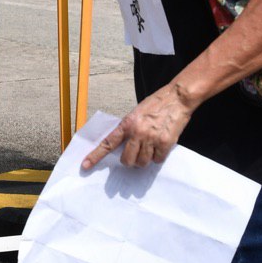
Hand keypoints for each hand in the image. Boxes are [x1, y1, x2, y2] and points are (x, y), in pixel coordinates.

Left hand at [81, 83, 195, 169]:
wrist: (176, 98)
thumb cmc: (155, 105)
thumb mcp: (136, 113)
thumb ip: (129, 128)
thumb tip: (123, 145)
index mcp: (127, 123)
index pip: (108, 143)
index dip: (96, 155)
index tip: (85, 165)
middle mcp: (137, 132)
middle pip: (127, 160)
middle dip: (130, 161)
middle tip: (134, 156)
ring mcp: (151, 138)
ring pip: (142, 163)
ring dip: (144, 160)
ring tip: (149, 149)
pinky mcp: (165, 143)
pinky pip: (157, 160)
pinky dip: (158, 157)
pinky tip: (160, 146)